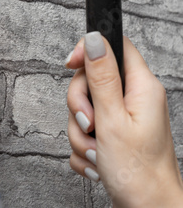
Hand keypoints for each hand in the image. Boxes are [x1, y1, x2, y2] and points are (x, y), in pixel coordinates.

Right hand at [66, 32, 182, 207]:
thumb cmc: (138, 173)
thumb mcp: (113, 120)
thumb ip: (101, 77)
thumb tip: (94, 38)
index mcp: (141, 86)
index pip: (114, 45)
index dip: (89, 49)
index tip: (70, 64)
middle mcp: (134, 97)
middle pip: (92, 78)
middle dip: (80, 104)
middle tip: (90, 124)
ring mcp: (124, 116)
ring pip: (86, 106)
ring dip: (81, 131)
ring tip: (96, 151)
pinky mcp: (114, 133)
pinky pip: (87, 128)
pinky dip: (85, 146)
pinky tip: (97, 161)